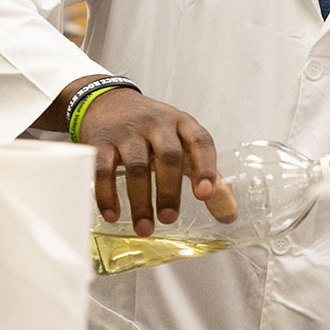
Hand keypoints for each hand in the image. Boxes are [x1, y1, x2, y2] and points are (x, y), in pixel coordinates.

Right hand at [80, 88, 219, 236]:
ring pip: (137, 166)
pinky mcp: (100, 141)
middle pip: (168, 156)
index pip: (200, 141)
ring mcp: (128, 131)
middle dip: (169, 191)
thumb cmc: (153, 129)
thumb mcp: (183, 142)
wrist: (109, 102)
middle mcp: (157, 124)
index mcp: (183, 123)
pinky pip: (103, 169)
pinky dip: (107, 195)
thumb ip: (207, 175)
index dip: (205, 167)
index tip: (205, 194)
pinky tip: (113, 215)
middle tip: (169, 219)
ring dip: (140, 201)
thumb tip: (228, 213)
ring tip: (145, 228)